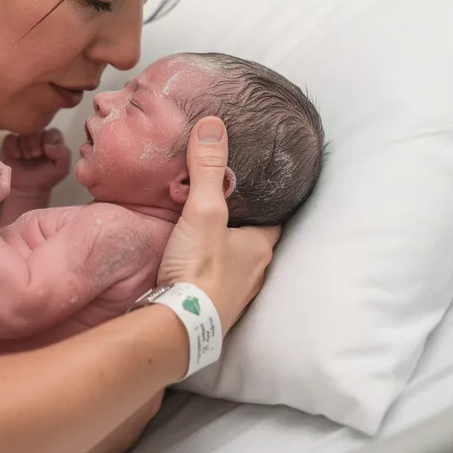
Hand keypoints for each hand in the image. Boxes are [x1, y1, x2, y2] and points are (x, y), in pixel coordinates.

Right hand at [2, 129, 71, 193]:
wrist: (27, 189)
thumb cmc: (45, 178)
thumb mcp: (62, 169)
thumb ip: (63, 154)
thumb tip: (48, 146)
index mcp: (53, 141)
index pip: (52, 132)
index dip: (48, 141)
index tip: (45, 153)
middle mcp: (39, 138)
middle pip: (36, 129)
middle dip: (34, 144)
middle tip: (34, 156)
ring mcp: (24, 140)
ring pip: (23, 133)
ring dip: (24, 147)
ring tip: (26, 158)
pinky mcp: (11, 145)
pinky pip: (10, 138)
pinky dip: (12, 147)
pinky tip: (16, 157)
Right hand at [156, 117, 280, 335]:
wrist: (177, 328)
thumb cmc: (199, 270)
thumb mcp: (204, 211)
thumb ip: (208, 169)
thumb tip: (213, 124)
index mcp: (261, 247)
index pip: (276, 216)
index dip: (269, 200)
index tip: (260, 185)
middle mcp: (256, 272)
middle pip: (256, 239)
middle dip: (245, 223)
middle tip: (230, 203)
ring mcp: (237, 293)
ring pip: (238, 262)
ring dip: (228, 248)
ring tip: (210, 229)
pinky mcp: (215, 307)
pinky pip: (218, 281)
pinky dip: (211, 268)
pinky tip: (195, 261)